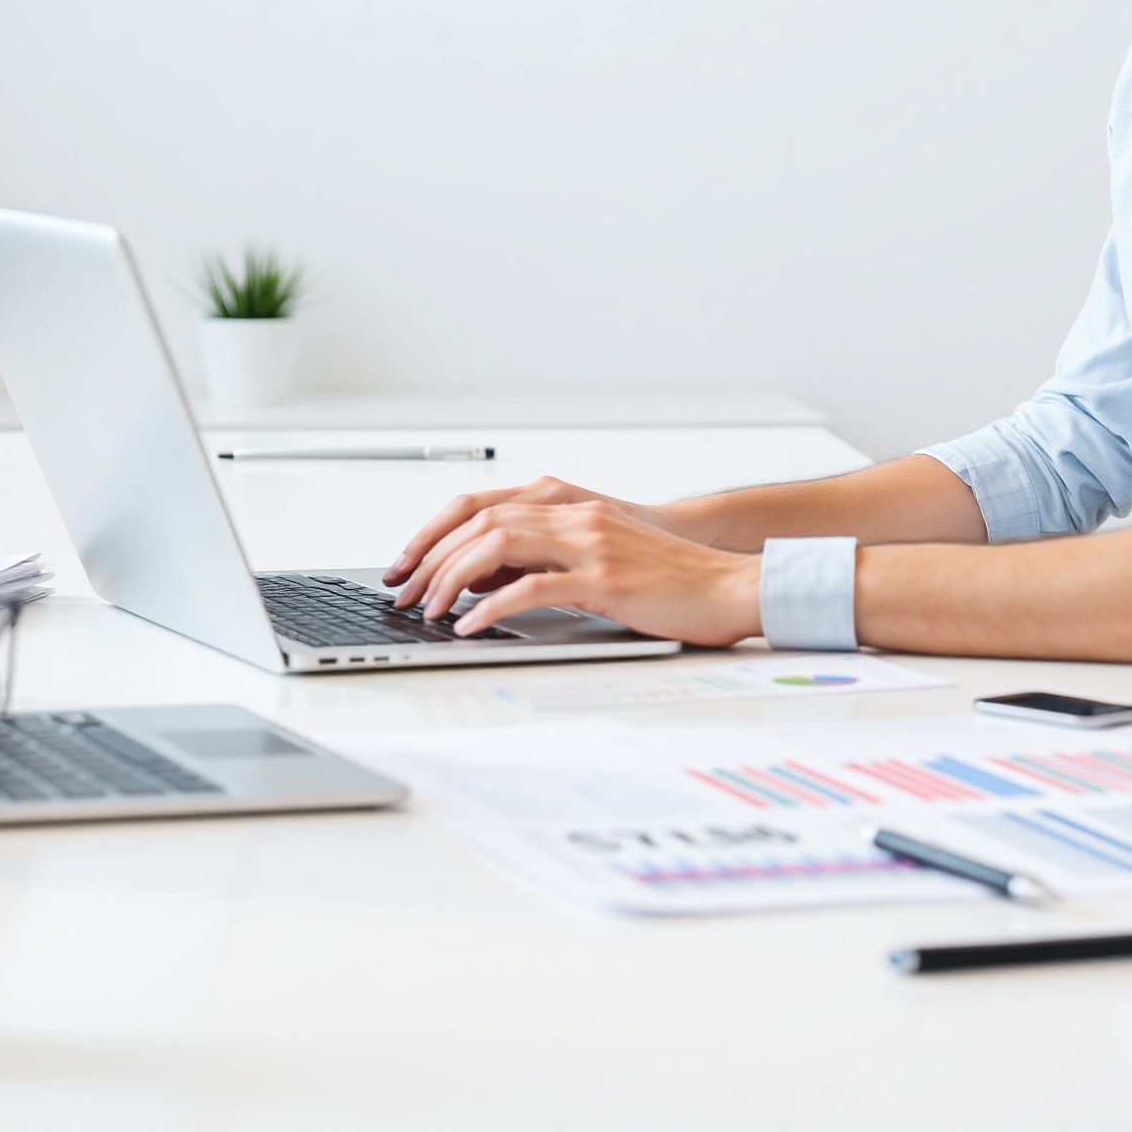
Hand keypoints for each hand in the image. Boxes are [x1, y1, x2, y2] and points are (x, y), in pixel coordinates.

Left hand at [389, 492, 761, 648]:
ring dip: (452, 579)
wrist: (727, 583)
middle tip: (404, 594)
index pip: (479, 504)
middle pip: (479, 522)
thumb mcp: (595, 554)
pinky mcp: (605, 580)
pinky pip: (533, 587)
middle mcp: (573, 515)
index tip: (405, 564)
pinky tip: (472, 626)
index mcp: (567, 504)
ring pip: (497, 545)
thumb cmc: (665, 575)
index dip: (433, 532)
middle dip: (431, 558)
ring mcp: (589, 543)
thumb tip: (480, 580)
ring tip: (430, 611)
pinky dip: (493, 607)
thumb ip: (542, 556)